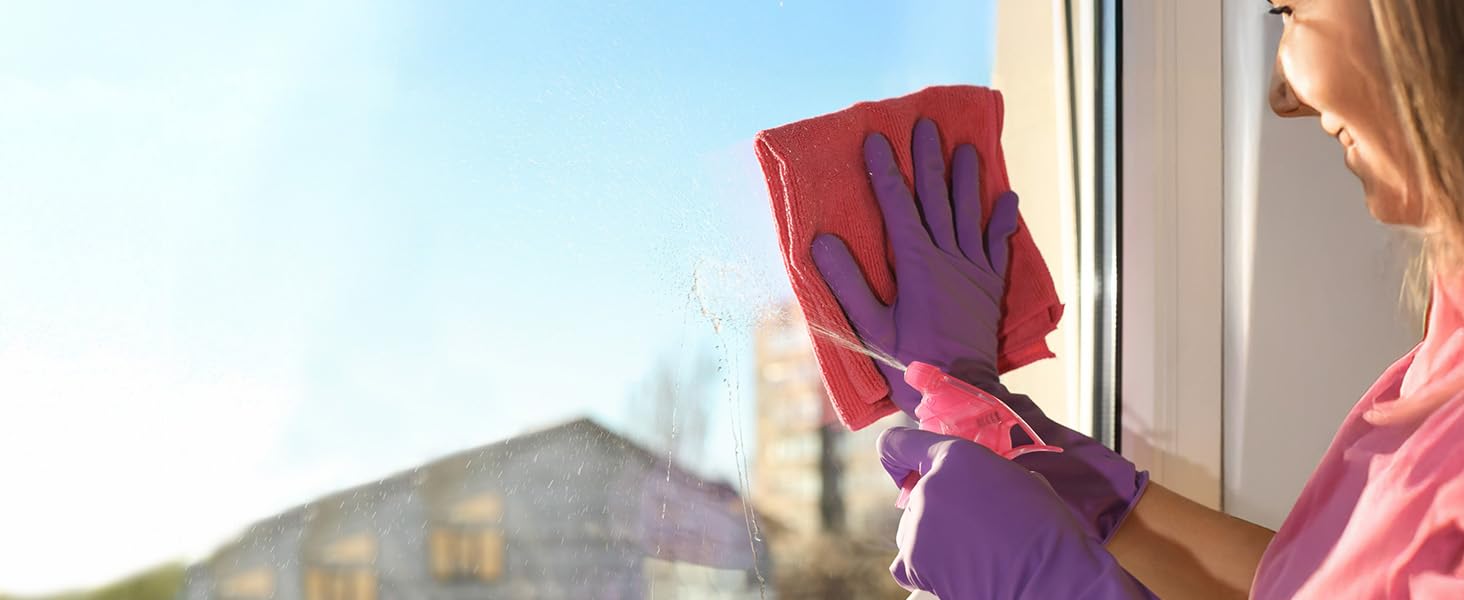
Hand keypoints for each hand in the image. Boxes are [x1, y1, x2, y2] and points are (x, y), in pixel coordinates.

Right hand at [813, 117, 1146, 543]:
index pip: (898, 207)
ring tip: (967, 148)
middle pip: (936, 198)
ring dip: (968, 179)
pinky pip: (998, 245)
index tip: (876, 139)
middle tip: (924, 125)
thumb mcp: (870, 326)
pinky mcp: (991, 286)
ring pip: (970, 213)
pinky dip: (1003, 220)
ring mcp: (974, 270)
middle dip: (927, 160)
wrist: (962, 392)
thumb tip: (822, 241)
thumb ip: (848, 283)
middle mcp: (949, 259)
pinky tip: (1008, 197)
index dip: (886, 171)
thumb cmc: (910, 363)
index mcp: (916, 264)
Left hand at [879, 426, 1154, 598]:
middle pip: (917, 494)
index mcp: (956, 458)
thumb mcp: (1021, 480)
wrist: (1050, 581)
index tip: (906, 468)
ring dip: (934, 537)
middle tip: (974, 525)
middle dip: (939, 506)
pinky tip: (954, 571)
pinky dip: (924, 569)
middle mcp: (929, 487)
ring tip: (974, 552)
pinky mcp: (913, 563)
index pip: (899, 444)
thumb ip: (984, 474)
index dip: (901, 456)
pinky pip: (907, 563)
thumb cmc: (1049, 532)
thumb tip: (977, 485)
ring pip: (912, 528)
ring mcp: (917, 526)